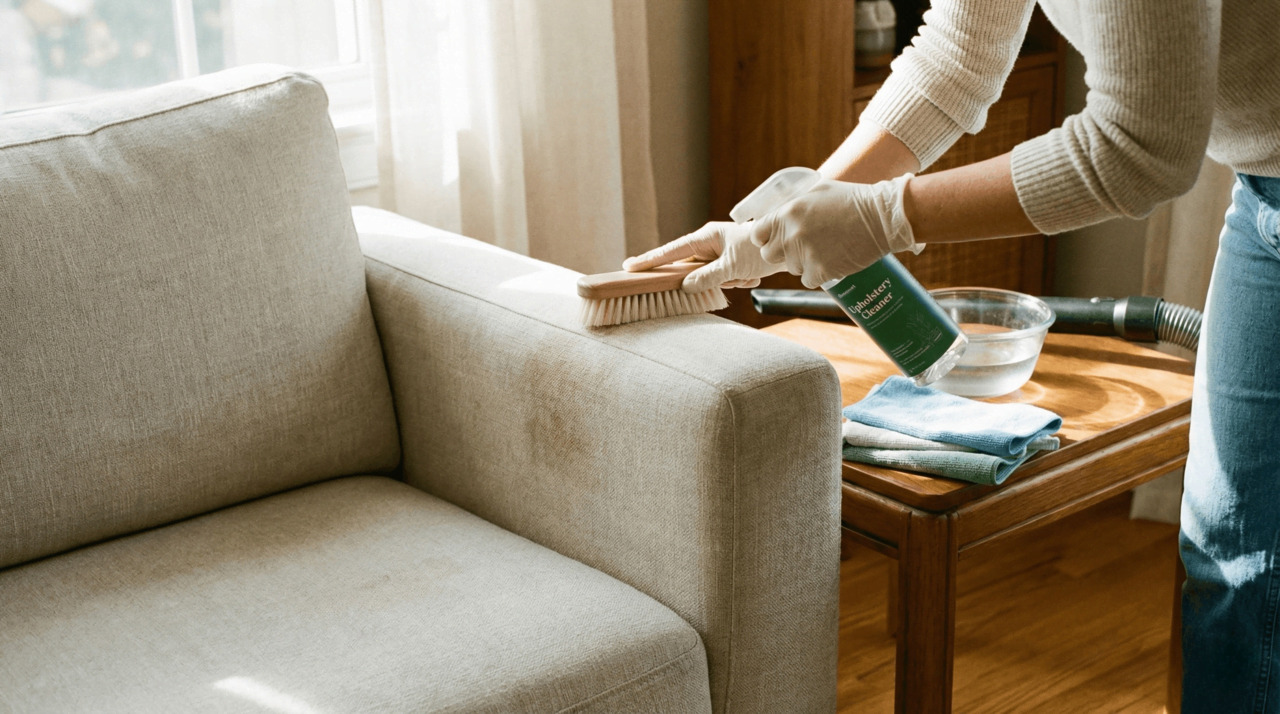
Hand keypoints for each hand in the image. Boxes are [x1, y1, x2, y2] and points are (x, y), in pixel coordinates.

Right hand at [622, 221, 786, 292]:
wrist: (787, 247)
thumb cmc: (759, 250)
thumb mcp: (732, 267)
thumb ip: (707, 277)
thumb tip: (685, 286)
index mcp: (705, 237)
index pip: (670, 252)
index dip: (650, 260)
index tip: (628, 267)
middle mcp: (709, 244)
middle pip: (692, 270)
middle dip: (713, 279)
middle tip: (731, 275)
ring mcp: (718, 255)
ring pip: (710, 279)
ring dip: (729, 281)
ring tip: (747, 273)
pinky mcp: (728, 265)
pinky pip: (724, 281)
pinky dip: (738, 282)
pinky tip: (751, 275)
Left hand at [751, 174, 917, 287]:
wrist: (881, 218)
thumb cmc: (851, 199)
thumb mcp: (817, 190)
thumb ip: (793, 203)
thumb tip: (776, 212)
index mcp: (787, 213)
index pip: (758, 234)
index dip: (765, 238)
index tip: (773, 239)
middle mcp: (791, 235)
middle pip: (769, 256)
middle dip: (781, 253)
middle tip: (800, 247)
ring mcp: (805, 255)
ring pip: (791, 268)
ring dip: (803, 262)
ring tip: (824, 249)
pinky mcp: (820, 271)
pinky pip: (808, 279)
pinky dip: (818, 274)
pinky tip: (832, 260)